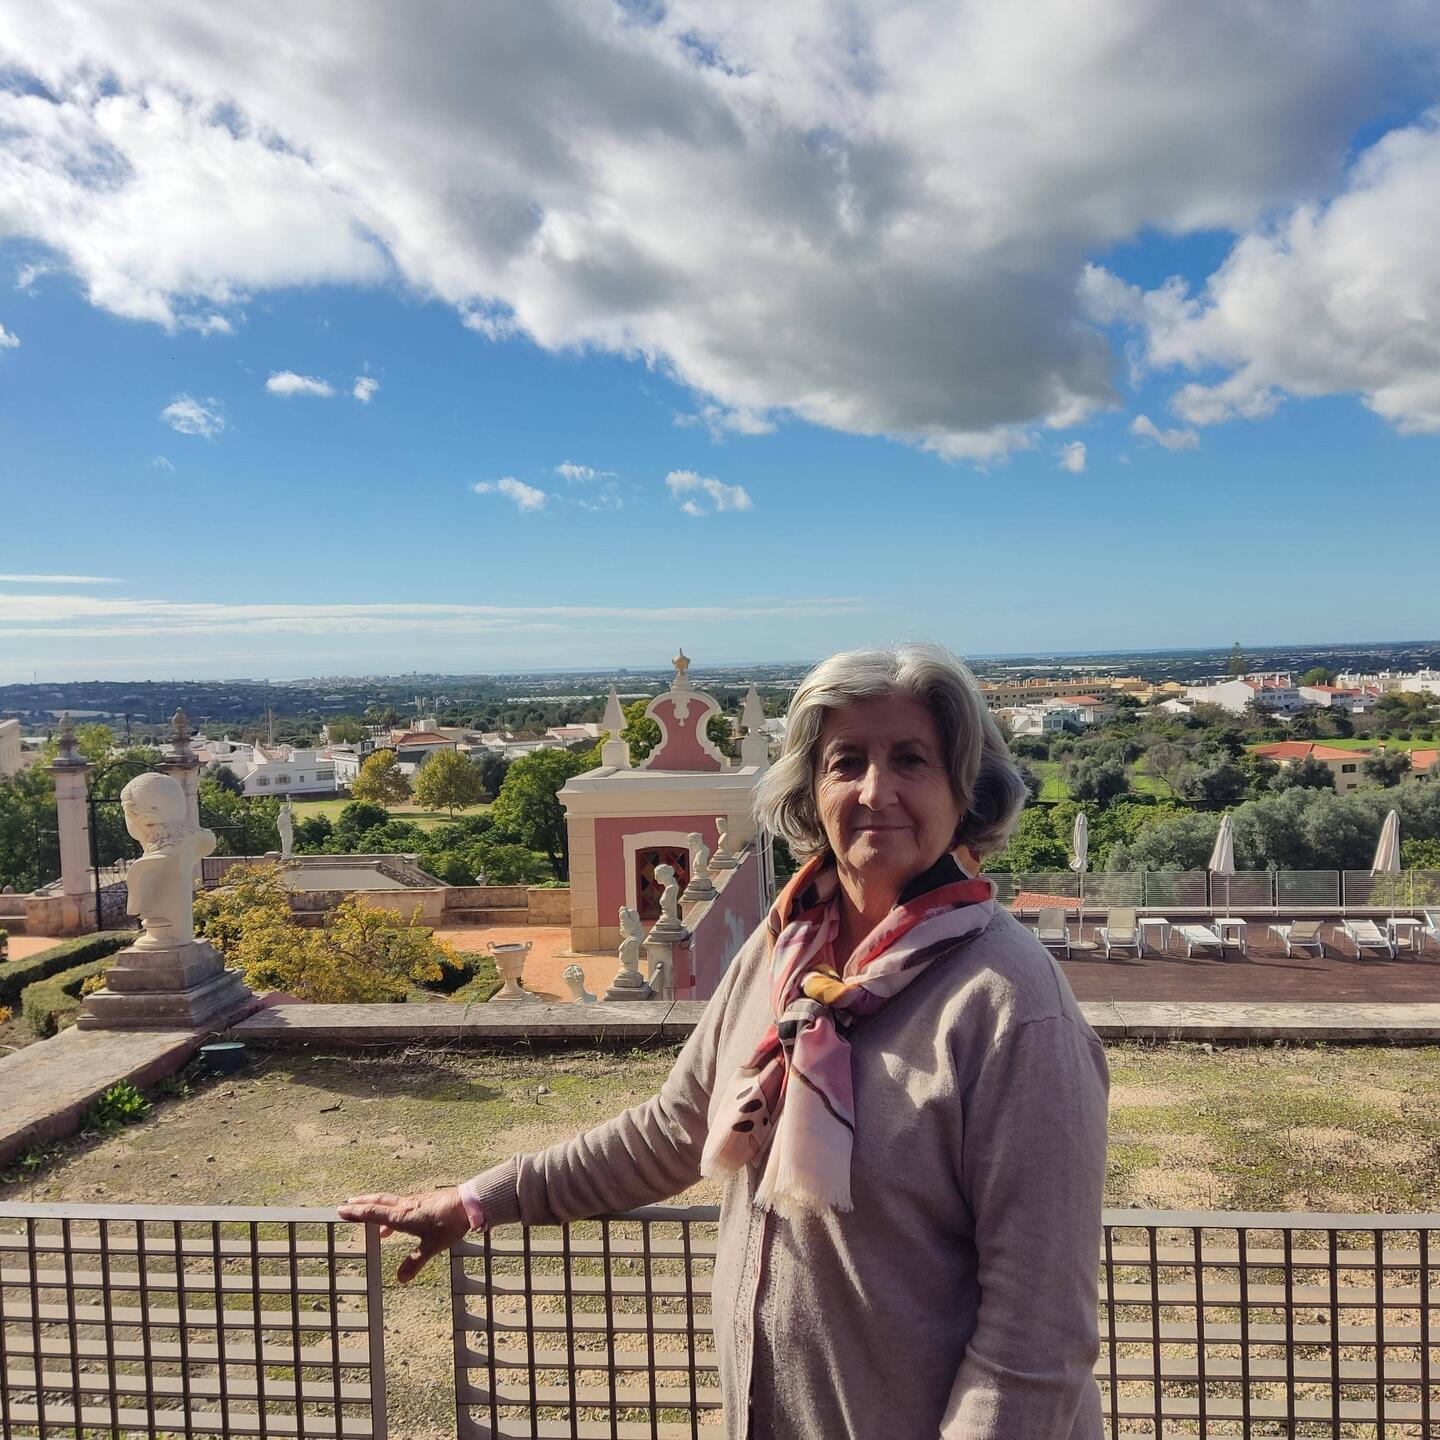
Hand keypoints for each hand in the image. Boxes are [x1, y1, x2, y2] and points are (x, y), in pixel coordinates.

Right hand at [337, 1187, 470, 1283]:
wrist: (468, 1204)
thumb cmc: (449, 1224)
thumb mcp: (431, 1247)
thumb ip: (414, 1262)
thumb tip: (400, 1279)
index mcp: (402, 1216)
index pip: (373, 1213)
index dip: (357, 1212)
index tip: (341, 1210)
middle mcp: (405, 1206)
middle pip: (378, 1201)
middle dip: (362, 1203)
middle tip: (347, 1204)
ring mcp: (415, 1202)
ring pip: (390, 1202)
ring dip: (377, 1206)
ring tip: (369, 1216)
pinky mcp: (425, 1201)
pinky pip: (401, 1205)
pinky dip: (392, 1212)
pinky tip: (397, 1224)